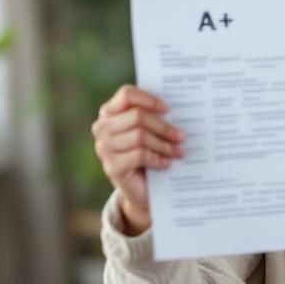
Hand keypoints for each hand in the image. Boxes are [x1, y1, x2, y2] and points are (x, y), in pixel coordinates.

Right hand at [91, 85, 185, 234]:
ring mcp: (104, 148)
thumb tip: (180, 107)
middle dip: (164, 127)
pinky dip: (157, 159)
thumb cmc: (148, 153)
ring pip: (140, 136)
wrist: (142, 189)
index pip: (126, 95)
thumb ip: (156, 116)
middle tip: (182, 136)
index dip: (149, 99)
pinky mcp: (112, 167)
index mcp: (109, 112)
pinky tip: (167, 163)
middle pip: (137, 116)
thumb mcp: (150, 132)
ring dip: (164, 145)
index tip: (169, 109)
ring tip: (178, 151)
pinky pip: (140, 155)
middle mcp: (102, 128)